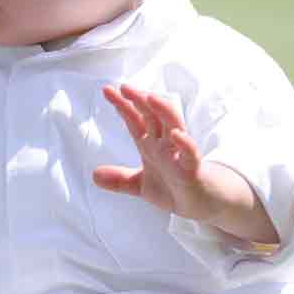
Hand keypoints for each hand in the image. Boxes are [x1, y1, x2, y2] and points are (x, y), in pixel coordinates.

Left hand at [94, 84, 278, 244]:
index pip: (135, 120)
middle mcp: (165, 144)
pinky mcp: (193, 169)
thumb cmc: (174, 188)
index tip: (107, 91)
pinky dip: (184, 144)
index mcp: (151, 145)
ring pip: (173, 126)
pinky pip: (190, 154)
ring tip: (150, 98)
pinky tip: (176, 135)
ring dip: (163, 111)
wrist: (199, 205)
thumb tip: (94, 175)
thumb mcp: (141, 185)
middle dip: (139, 101)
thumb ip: (119, 179)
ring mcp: (179, 154)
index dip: (123, 106)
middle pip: (152, 117)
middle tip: (125, 87)